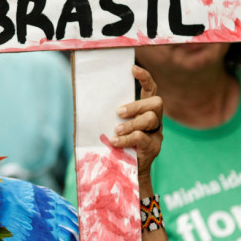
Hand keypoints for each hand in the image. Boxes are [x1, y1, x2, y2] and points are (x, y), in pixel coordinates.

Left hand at [111, 65, 162, 180]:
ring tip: (116, 131)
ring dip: (131, 123)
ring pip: (150, 119)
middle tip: (119, 112)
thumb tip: (83, 99)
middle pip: (156, 102)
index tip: (133, 68)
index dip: (145, 78)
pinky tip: (115, 142)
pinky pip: (143, 138)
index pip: (151, 89)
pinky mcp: (153, 147)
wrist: (127, 171)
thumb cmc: (117, 143)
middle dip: (137, 105)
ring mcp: (157, 133)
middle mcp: (155, 119)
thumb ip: (107, 114)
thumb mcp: (112, 125)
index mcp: (145, 110)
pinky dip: (127, 139)